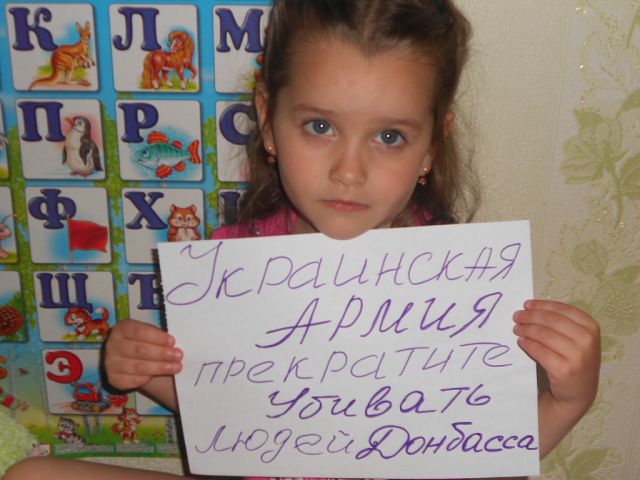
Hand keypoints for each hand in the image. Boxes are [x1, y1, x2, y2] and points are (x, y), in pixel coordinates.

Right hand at [104, 319, 182, 391]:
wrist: (131, 359)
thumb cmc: (145, 342)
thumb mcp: (149, 333)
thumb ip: (158, 336)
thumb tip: (173, 345)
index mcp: (121, 328)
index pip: (138, 331)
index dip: (156, 337)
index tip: (172, 341)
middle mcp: (112, 345)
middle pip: (139, 350)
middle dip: (161, 353)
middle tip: (178, 356)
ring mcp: (110, 363)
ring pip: (138, 366)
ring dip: (160, 367)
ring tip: (176, 367)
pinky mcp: (114, 379)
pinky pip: (133, 380)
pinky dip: (148, 378)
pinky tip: (160, 375)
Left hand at [513, 299, 600, 456]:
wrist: (578, 392)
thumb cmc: (572, 359)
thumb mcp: (575, 338)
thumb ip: (559, 322)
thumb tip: (529, 307)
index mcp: (591, 327)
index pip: (562, 309)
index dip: (542, 305)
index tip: (526, 304)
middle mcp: (587, 340)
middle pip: (550, 320)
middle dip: (530, 316)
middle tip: (516, 316)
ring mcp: (577, 356)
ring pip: (543, 334)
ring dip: (526, 329)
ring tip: (516, 329)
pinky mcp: (564, 370)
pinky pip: (539, 350)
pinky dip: (527, 344)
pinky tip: (521, 342)